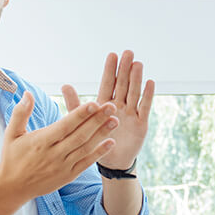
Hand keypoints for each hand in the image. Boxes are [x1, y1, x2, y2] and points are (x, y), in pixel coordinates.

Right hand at [0, 91, 118, 202]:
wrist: (13, 187)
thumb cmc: (12, 157)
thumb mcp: (12, 134)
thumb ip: (21, 113)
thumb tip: (28, 93)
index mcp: (41, 141)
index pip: (65, 125)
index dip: (80, 115)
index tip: (94, 103)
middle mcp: (54, 154)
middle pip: (80, 135)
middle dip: (97, 120)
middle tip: (112, 106)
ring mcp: (63, 166)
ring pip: (85, 147)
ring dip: (102, 134)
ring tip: (115, 120)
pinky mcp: (69, 175)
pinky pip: (86, 163)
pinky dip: (99, 153)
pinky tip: (111, 142)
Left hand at [75, 50, 154, 170]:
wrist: (111, 161)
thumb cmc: (95, 140)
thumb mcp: (82, 123)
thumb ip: (75, 104)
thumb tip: (64, 84)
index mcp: (104, 104)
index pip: (108, 84)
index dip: (110, 70)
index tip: (112, 55)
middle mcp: (119, 106)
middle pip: (123, 84)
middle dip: (125, 69)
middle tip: (128, 52)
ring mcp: (131, 113)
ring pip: (134, 92)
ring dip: (136, 78)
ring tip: (138, 64)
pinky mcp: (141, 123)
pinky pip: (145, 107)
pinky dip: (147, 95)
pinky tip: (150, 82)